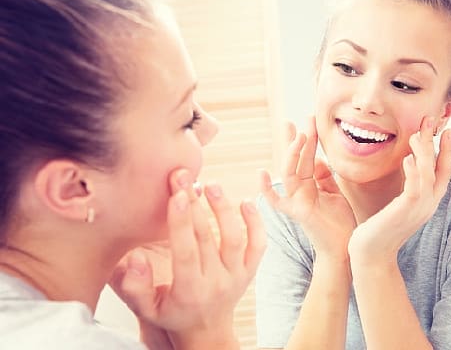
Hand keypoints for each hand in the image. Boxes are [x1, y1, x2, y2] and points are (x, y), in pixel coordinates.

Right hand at [110, 169, 266, 348]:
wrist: (206, 332)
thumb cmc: (170, 314)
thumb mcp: (146, 309)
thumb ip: (135, 286)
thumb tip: (136, 258)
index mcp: (189, 291)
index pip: (186, 251)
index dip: (181, 222)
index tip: (176, 194)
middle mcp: (217, 282)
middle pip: (207, 237)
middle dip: (194, 204)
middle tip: (183, 177)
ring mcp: (237, 276)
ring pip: (234, 237)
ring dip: (223, 209)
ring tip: (211, 185)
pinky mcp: (250, 271)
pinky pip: (258, 245)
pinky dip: (256, 223)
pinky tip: (245, 202)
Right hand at [260, 116, 355, 260]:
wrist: (345, 248)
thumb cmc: (340, 224)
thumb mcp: (334, 194)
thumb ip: (325, 177)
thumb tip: (319, 160)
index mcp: (309, 185)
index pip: (305, 157)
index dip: (305, 139)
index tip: (306, 121)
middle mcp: (299, 191)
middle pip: (295, 160)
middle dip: (298, 139)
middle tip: (302, 118)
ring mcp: (296, 200)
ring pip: (290, 172)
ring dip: (294, 153)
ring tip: (301, 135)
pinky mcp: (297, 212)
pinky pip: (277, 200)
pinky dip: (267, 189)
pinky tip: (262, 173)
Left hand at [348, 118, 450, 263]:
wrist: (371, 255)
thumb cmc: (379, 229)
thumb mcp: (397, 205)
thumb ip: (405, 187)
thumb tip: (407, 167)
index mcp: (427, 202)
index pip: (443, 171)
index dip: (447, 150)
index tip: (446, 129)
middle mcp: (428, 204)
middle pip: (440, 168)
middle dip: (438, 143)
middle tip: (433, 120)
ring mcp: (419, 209)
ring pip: (428, 174)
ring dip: (424, 152)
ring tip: (418, 133)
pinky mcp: (405, 211)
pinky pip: (414, 187)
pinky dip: (413, 171)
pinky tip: (407, 157)